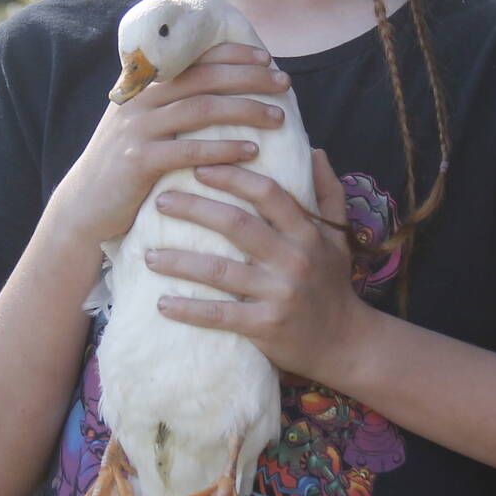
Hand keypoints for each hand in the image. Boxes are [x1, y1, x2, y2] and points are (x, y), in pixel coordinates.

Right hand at [48, 43, 292, 248]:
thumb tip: (219, 89)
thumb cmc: (125, 166)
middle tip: (284, 82)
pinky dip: (224, 149)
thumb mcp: (141, 125)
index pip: (193, 58)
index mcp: (143, 86)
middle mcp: (139, 100)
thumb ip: (169, 104)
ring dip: (245, 110)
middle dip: (249, 77)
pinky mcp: (138, 161)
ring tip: (278, 117)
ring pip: (201, 108)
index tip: (266, 58)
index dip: (232, 54)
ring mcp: (137, 129)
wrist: (84, 205)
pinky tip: (252, 151)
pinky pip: (189, 150)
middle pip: (204, 78)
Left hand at [145, 148, 366, 378]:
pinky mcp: (266, 326)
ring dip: (179, 261)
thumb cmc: (333, 285)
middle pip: (236, 225)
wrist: (346, 344)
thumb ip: (327, 193)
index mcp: (307, 233)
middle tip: (159, 201)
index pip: (267, 193)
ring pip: (220, 271)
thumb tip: (314, 151)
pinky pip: (220, 315)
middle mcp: (293, 259)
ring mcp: (279, 293)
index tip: (198, 167)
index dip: (232, 176)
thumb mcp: (339, 237)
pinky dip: (189, 310)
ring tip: (149, 255)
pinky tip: (162, 304)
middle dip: (194, 209)